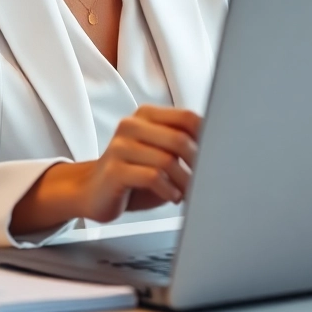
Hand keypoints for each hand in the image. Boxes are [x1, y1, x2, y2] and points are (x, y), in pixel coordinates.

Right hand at [10, 106, 201, 236]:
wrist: (91, 192)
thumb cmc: (132, 175)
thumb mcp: (160, 155)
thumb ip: (182, 148)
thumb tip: (220, 151)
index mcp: (146, 115)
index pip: (188, 118)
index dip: (207, 138)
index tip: (217, 158)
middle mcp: (131, 125)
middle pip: (180, 139)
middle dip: (198, 164)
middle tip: (205, 181)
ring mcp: (120, 146)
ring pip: (167, 160)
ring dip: (185, 182)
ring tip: (188, 193)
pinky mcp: (114, 169)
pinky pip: (151, 177)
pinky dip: (168, 190)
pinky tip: (171, 197)